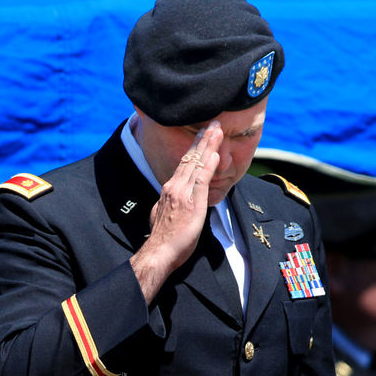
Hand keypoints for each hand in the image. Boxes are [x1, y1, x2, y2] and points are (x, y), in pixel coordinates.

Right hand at [130, 121, 222, 303]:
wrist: (159, 252)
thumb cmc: (164, 240)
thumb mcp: (164, 215)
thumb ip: (170, 204)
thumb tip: (172, 201)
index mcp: (169, 189)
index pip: (183, 164)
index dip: (194, 149)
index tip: (202, 136)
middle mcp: (174, 187)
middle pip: (190, 158)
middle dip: (202, 139)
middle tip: (213, 123)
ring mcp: (182, 193)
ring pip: (196, 164)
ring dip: (208, 145)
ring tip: (217, 130)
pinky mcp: (192, 202)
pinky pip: (201, 179)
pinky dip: (208, 165)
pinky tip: (215, 153)